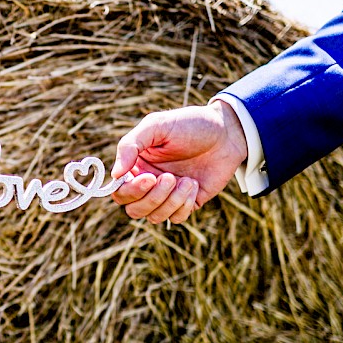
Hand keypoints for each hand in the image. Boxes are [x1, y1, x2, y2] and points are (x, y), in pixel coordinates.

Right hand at [111, 100, 247, 223]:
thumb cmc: (190, 124)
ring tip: (187, 179)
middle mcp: (149, 183)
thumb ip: (130, 146)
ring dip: (171, 200)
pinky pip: (176, 218)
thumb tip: (115, 175)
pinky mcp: (188, 203)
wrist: (227, 132)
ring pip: (155, 217)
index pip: (119, 191)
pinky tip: (194, 185)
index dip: (131, 190)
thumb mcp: (156, 126)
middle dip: (152, 198)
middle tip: (170, 177)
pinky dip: (184, 205)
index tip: (149, 177)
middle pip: (134, 209)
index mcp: (136, 165)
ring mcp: (168, 195)